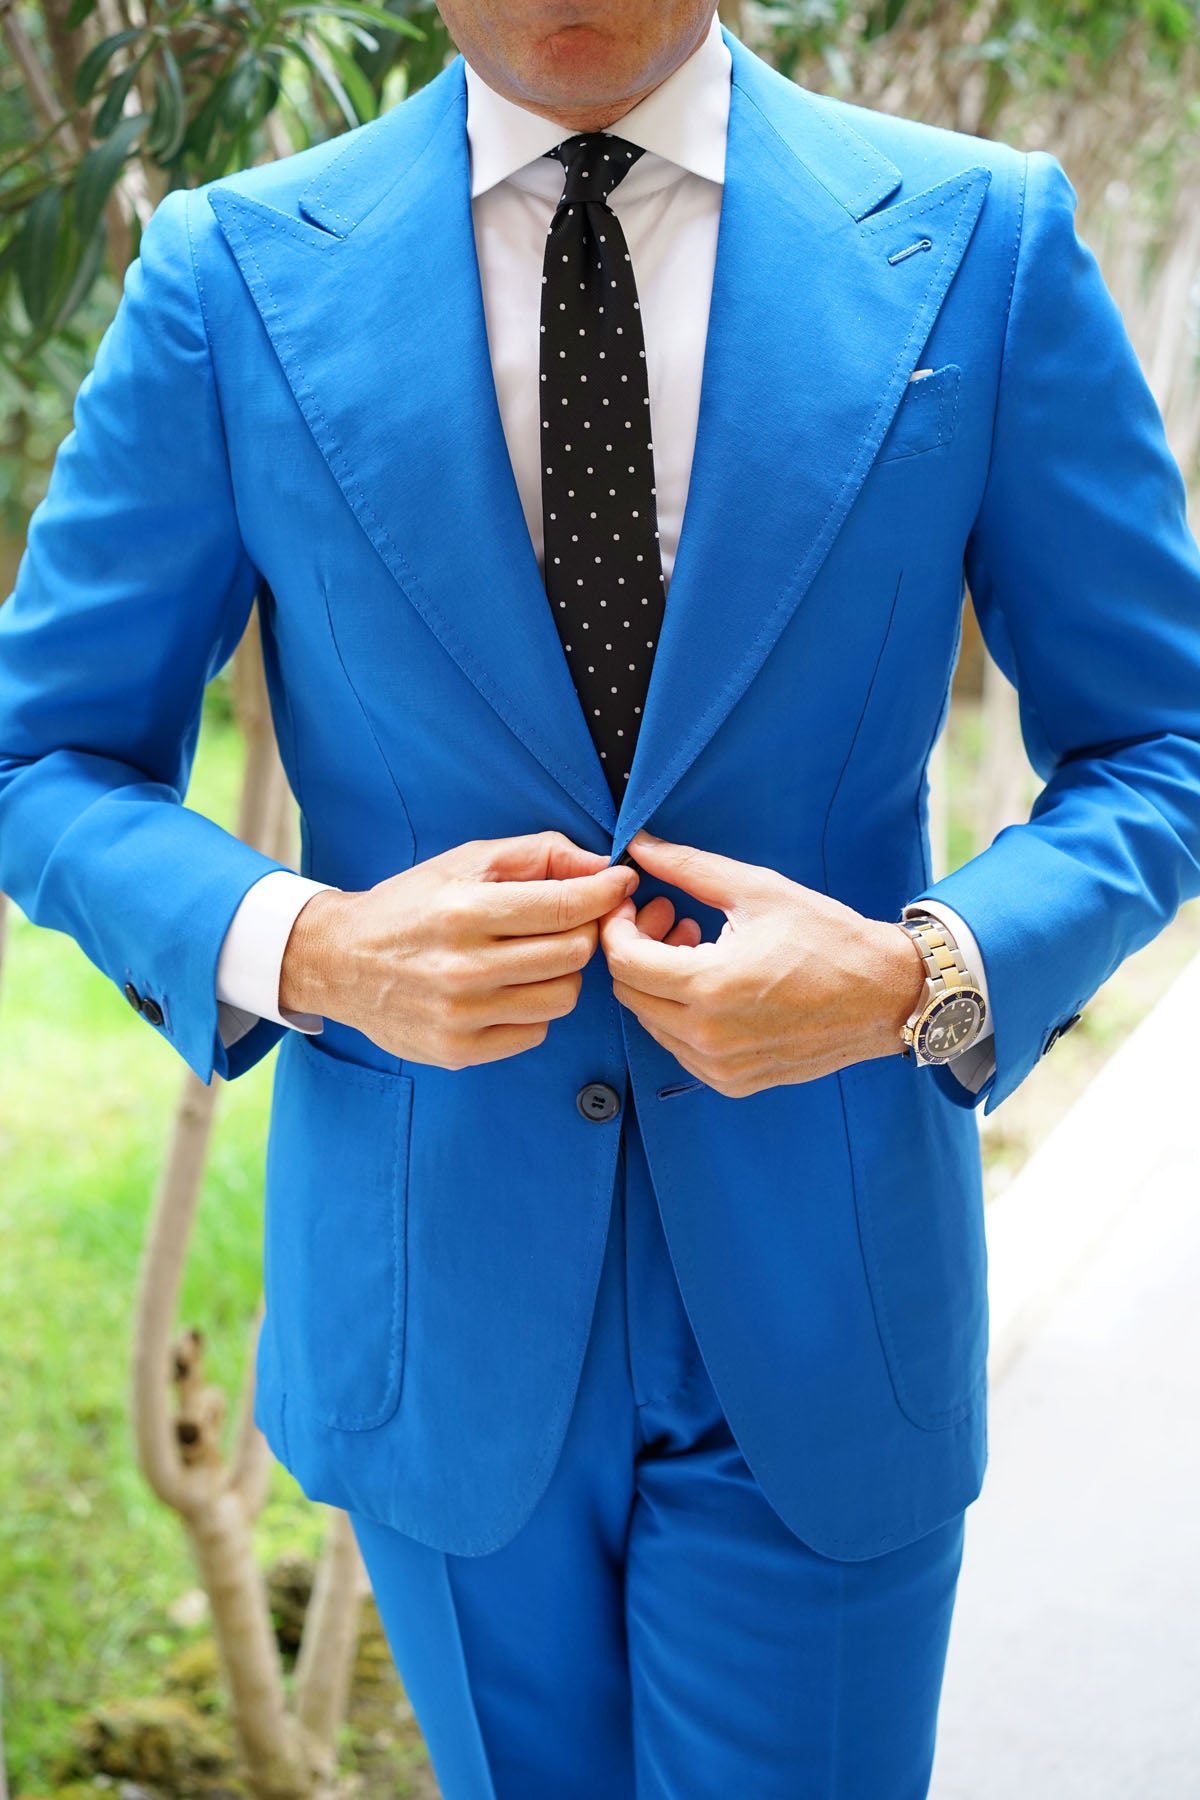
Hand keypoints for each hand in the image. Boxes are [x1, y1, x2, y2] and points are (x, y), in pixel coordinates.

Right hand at [279, 830, 638, 1068]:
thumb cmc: (410, 906)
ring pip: (562, 996)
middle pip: (573, 953)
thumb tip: (601, 865)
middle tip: (570, 921)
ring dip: (561, 973)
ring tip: (534, 956)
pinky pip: (536, 1032)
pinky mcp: (460, 1050)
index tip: (620, 883)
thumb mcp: (465, 861)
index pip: (565, 906)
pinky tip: (510, 989)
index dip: (605, 892)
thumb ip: (537, 855)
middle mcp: (464, 967)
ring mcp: (462, 1015)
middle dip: (583, 931)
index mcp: (465, 911)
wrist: (340, 961)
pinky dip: (535, 1009)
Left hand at [599, 829, 926, 1097]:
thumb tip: (638, 845)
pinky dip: (681, 1014)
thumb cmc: (829, 939)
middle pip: (630, 993)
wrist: (886, 996)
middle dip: (637, 949)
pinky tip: (713, 983)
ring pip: (651, 1023)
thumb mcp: (757, 891)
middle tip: (670, 916)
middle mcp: (709, 1037)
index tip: (633, 902)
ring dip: (659, 982)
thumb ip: (688, 868)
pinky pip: (680, 1048)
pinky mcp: (734, 1082)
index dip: (617, 925)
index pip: (624, 962)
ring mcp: (721, 1067)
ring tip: (697, 945)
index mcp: (710, 987)